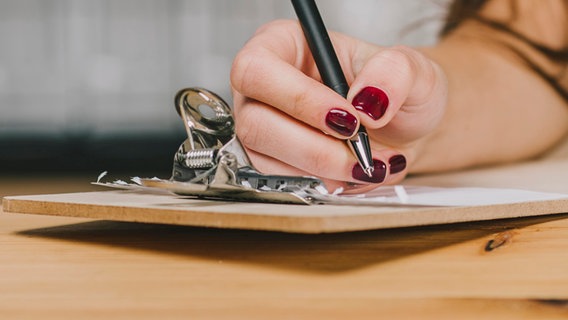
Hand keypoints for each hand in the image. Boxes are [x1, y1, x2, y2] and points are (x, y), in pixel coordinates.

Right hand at [230, 20, 447, 192]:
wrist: (403, 130)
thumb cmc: (396, 91)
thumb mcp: (413, 70)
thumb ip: (395, 72)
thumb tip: (365, 100)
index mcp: (284, 46)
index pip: (257, 70)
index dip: (298, 99)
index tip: (348, 119)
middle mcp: (262, 88)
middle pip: (254, 123)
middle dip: (314, 148)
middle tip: (361, 154)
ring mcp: (261, 126)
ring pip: (265, 158)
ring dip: (322, 170)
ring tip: (367, 163)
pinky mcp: (271, 161)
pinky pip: (281, 182)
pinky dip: (323, 183)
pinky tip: (352, 172)